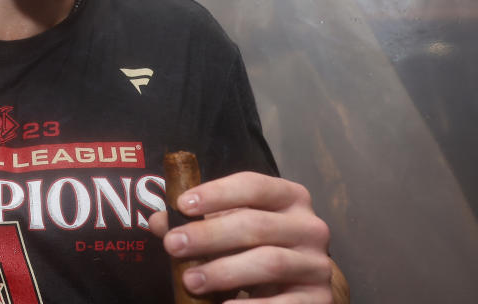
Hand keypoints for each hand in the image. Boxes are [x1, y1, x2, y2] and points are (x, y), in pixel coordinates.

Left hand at [149, 171, 334, 302]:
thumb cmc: (259, 248)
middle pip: (256, 225)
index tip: (182, 205)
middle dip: (210, 235)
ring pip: (269, 262)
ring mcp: (318, 264)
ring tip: (191, 280)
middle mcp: (310, 226)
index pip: (253, 185)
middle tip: (174, 245)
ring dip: (224, 271)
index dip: (217, 193)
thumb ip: (199, 222)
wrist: (302, 286)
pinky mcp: (320, 299)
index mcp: (290, 197)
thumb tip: (158, 222)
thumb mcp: (232, 228)